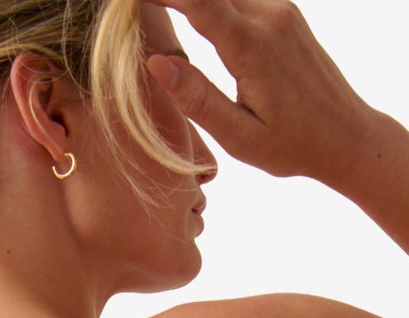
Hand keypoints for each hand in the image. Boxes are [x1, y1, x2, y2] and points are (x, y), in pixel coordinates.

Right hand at [146, 0, 374, 184]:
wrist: (346, 136)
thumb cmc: (292, 145)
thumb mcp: (239, 136)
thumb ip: (198, 99)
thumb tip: (157, 63)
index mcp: (254, 46)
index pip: (198, 1)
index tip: (130, 0)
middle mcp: (270, 17)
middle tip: (138, 8)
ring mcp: (281, 11)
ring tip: (158, 7)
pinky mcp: (285, 15)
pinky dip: (212, 3)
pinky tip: (193, 11)